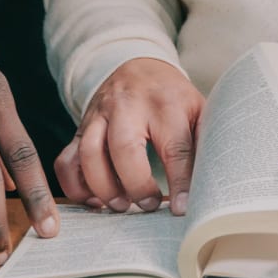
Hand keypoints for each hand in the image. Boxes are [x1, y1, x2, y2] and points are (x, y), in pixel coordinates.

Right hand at [56, 59, 203, 214]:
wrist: (138, 68)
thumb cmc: (173, 98)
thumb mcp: (197, 110)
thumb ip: (204, 143)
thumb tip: (211, 188)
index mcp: (166, 103)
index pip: (175, 147)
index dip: (179, 182)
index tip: (181, 209)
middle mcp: (128, 105)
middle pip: (125, 147)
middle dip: (135, 184)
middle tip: (148, 205)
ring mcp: (99, 115)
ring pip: (90, 152)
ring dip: (103, 187)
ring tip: (121, 206)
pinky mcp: (80, 127)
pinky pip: (67, 159)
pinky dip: (75, 185)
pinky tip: (95, 200)